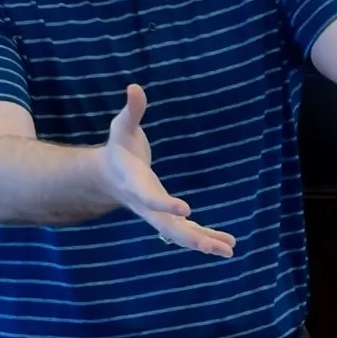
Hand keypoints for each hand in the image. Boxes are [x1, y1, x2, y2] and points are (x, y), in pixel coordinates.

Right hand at [100, 84, 234, 256]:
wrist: (108, 176)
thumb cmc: (119, 148)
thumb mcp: (122, 127)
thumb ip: (131, 111)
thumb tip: (134, 87)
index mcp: (136, 185)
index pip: (150, 198)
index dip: (166, 204)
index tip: (186, 210)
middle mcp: (146, 206)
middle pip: (167, 227)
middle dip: (191, 238)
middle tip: (214, 247)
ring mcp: (157, 215)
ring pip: (180, 235)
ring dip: (204, 242)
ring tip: (228, 250)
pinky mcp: (167, 216)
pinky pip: (187, 231)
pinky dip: (205, 238)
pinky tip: (226, 244)